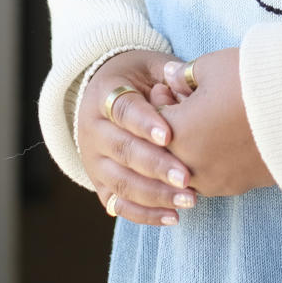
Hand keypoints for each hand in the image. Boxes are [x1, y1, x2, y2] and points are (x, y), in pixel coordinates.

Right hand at [77, 50, 197, 226]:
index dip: (145, 123)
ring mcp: (93, 161)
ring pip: (121, 183)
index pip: (123, 110)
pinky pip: (119, 205)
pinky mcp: (99, 184)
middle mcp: (93, 130)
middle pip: (122, 151)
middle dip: (156, 166)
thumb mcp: (150, 65)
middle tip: (186, 177)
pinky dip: (144, 214)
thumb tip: (186, 84)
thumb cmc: (137, 77)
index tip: (169, 137)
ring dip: (155, 195)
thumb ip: (169, 74)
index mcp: (103, 94)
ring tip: (188, 199)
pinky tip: (173, 217)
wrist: (104, 95)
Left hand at [157, 48, 276, 196]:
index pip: (151, 120)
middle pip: (167, 147)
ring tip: (213, 115)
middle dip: (174, 123)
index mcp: (176, 134)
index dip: (161, 98)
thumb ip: (185, 74)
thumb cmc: (253, 82)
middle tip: (193, 98)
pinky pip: (212, 174)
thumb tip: (170, 76)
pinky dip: (213, 157)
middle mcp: (189, 165)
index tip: (176, 84)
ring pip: (188, 164)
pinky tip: (230, 134)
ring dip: (193, 143)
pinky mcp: (238, 187)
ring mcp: (214, 181)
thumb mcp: (213, 66)